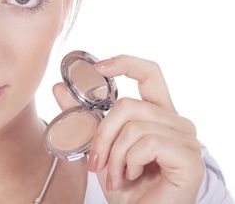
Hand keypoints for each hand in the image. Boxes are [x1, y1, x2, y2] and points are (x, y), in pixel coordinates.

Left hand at [53, 54, 204, 203]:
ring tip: (115, 175)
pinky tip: (131, 176)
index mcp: (157, 113)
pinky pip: (148, 143)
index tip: (99, 67)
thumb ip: (83, 116)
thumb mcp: (98, 145)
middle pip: (128, 105)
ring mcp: (186, 139)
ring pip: (134, 126)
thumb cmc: (124, 184)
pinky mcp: (189, 157)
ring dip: (114, 155)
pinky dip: (129, 161)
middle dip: (102, 134)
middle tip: (96, 161)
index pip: (149, 73)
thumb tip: (59, 87)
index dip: (125, 63)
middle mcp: (176, 121)